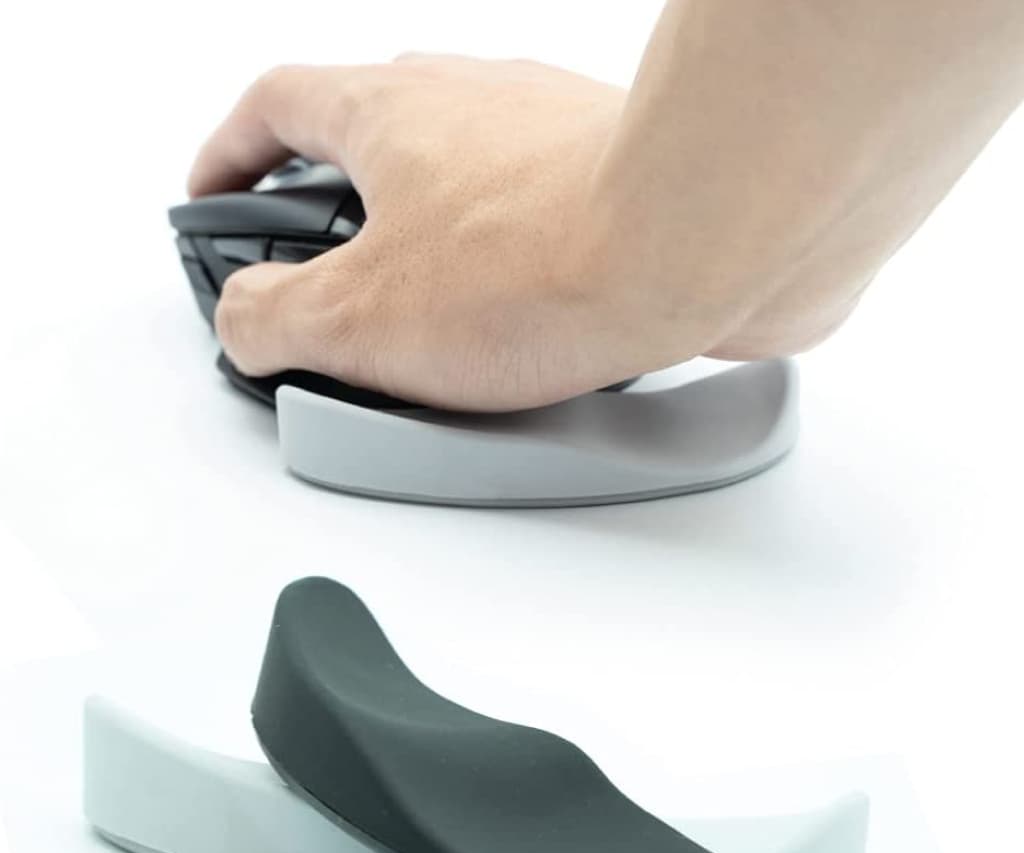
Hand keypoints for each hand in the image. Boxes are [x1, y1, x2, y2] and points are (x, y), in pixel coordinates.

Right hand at [188, 57, 648, 410]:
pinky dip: (508, 277)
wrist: (704, 241)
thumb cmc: (547, 256)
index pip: (275, 108)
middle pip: (370, 146)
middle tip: (326, 289)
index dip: (229, 158)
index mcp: (389, 113)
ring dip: (428, 254)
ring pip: (459, 192)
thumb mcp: (359, 315)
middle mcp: (471, 106)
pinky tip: (516, 338)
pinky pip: (535, 230)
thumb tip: (248, 323)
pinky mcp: (616, 192)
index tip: (214, 200)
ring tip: (425, 339)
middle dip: (335, 220)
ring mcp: (549, 142)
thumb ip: (273, 318)